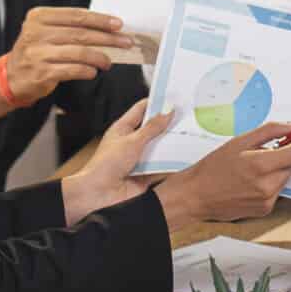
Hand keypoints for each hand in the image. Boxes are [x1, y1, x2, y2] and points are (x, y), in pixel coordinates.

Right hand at [3, 7, 137, 104]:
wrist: (11, 77)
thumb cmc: (35, 53)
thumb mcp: (45, 32)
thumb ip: (69, 27)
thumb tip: (105, 28)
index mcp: (39, 17)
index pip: (76, 15)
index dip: (100, 19)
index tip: (118, 24)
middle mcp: (36, 33)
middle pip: (80, 33)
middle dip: (107, 38)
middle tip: (124, 42)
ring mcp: (38, 53)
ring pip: (79, 52)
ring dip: (100, 56)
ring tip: (108, 61)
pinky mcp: (41, 72)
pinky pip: (72, 69)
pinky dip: (87, 70)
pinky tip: (93, 71)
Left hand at [61, 100, 175, 222]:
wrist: (100, 193)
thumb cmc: (106, 164)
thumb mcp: (132, 141)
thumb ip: (152, 128)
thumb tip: (167, 112)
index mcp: (123, 129)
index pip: (141, 110)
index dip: (156, 103)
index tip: (173, 98)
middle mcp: (131, 143)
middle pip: (154, 129)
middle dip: (169, 125)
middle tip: (187, 117)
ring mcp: (139, 159)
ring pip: (160, 148)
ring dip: (172, 144)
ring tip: (190, 135)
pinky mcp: (146, 174)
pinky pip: (162, 166)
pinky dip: (171, 163)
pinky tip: (185, 157)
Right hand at [152, 122, 290, 225]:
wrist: (196, 196)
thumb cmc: (214, 167)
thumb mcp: (240, 141)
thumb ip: (272, 131)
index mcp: (261, 166)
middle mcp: (268, 186)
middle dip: (290, 151)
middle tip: (275, 143)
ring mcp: (268, 200)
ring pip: (287, 176)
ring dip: (279, 166)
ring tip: (255, 163)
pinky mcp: (266, 209)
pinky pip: (278, 189)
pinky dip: (271, 180)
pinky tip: (252, 178)